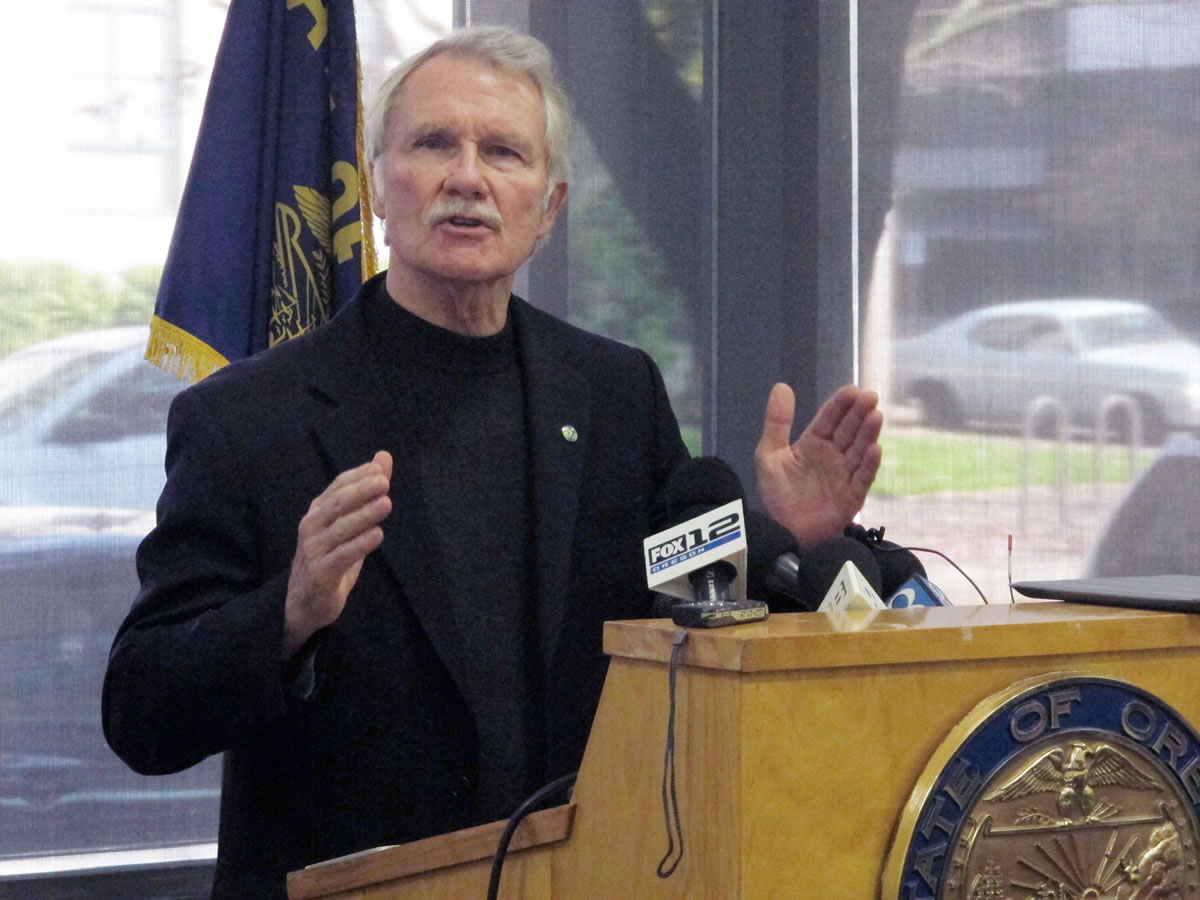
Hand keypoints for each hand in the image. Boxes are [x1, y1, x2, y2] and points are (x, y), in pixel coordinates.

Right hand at [282, 451, 392, 658]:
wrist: (305, 601)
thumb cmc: (331, 556)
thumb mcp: (350, 523)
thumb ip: (366, 493)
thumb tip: (383, 458)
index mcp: (318, 511)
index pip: (337, 486)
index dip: (357, 477)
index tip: (380, 469)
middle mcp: (311, 526)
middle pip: (337, 504)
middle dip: (361, 491)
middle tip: (384, 482)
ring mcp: (314, 550)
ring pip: (341, 529)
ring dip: (364, 515)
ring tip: (386, 504)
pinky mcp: (321, 573)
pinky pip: (342, 556)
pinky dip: (360, 545)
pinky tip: (377, 535)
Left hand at [755, 383, 881, 546]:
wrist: (782, 532)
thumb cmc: (778, 495)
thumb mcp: (769, 455)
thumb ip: (776, 423)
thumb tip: (781, 386)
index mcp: (814, 443)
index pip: (829, 419)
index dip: (840, 405)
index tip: (852, 390)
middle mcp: (833, 455)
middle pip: (849, 430)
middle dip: (859, 413)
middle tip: (870, 397)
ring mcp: (844, 474)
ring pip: (859, 450)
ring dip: (868, 434)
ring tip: (876, 416)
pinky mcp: (852, 496)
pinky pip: (863, 478)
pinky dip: (869, 464)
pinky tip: (875, 449)